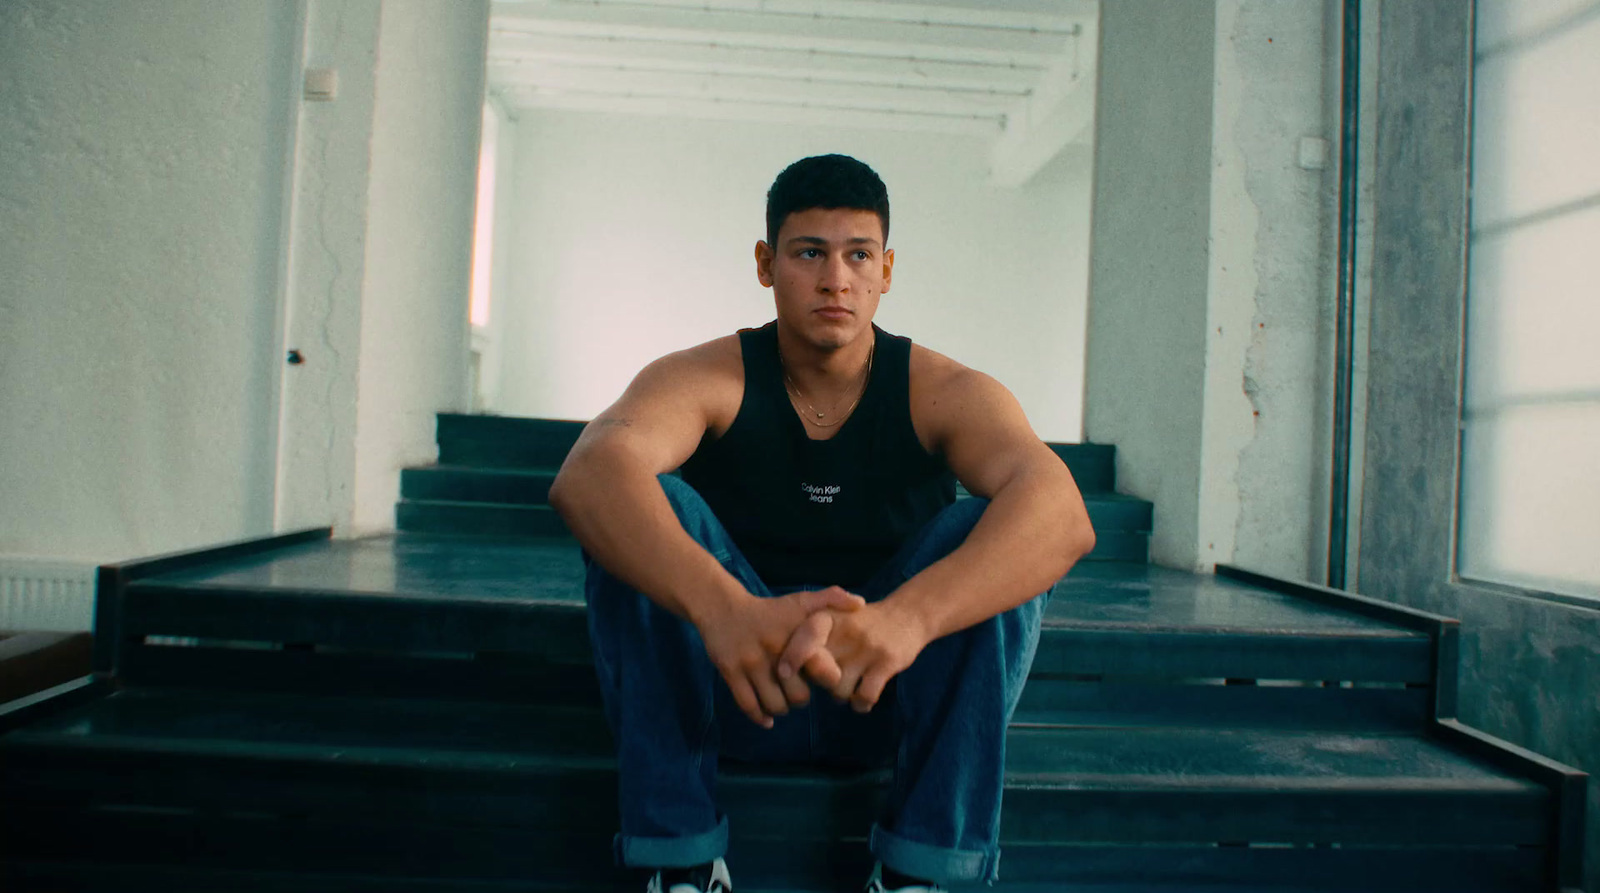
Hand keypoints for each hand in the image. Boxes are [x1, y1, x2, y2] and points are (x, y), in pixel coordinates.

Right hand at [697, 586, 864, 727]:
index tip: (823, 680)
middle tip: (798, 694)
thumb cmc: (768, 609)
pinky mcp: (730, 672)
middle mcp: (774, 649)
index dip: (825, 680)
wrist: (723, 608)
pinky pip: (747, 704)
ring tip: (782, 704)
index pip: (820, 670)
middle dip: (801, 700)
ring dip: (780, 709)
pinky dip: (759, 717)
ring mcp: (750, 662)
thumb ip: (832, 598)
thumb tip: (860, 604)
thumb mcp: (800, 600)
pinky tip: (767, 719)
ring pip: (774, 704)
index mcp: (795, 635)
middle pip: (798, 696)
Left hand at [778, 600, 929, 712]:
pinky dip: (861, 704)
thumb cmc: (862, 622)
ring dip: (843, 695)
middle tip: (831, 677)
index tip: (784, 673)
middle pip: (819, 672)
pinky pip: (864, 696)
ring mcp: (867, 648)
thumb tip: (785, 669)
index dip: (791, 658)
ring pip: (839, 690)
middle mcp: (846, 631)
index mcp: (828, 618)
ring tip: (851, 684)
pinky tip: (863, 699)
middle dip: (820, 682)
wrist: (907, 615)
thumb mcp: (833, 616)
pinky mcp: (887, 663)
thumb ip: (809, 638)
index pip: (804, 638)